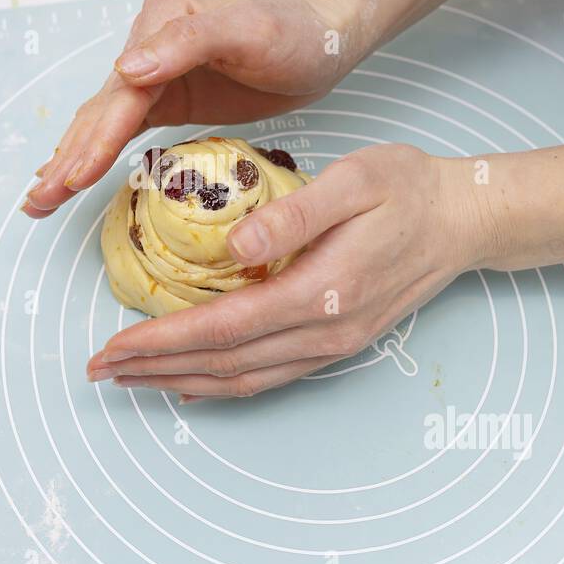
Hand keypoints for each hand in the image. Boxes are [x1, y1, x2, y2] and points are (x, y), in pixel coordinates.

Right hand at [23, 0, 352, 217]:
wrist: (327, 37)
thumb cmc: (296, 30)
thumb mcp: (249, 30)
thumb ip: (187, 43)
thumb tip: (125, 70)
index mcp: (163, 20)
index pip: (124, 91)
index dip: (98, 138)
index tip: (74, 177)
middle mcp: (150, 41)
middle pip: (103, 108)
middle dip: (69, 157)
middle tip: (38, 201)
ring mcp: (156, 69)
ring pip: (105, 119)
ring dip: (72, 158)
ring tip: (39, 198)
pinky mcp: (168, 93)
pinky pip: (124, 124)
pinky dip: (96, 149)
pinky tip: (73, 172)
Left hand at [85, 144, 487, 398]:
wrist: (465, 219)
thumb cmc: (408, 189)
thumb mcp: (355, 179)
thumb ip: (295, 214)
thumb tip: (235, 246)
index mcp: (322, 291)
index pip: (224, 326)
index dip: (163, 340)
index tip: (113, 343)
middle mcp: (325, 331)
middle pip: (224, 364)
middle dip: (155, 368)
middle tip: (98, 369)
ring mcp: (333, 344)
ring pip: (243, 379)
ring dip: (180, 381)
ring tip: (130, 380)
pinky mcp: (337, 342)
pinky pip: (268, 376)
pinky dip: (222, 383)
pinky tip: (191, 383)